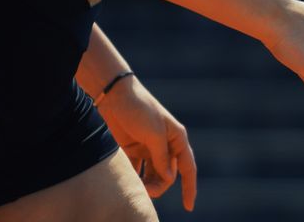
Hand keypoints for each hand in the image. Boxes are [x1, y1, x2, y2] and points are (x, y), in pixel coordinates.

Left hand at [97, 76, 198, 210]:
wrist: (114, 95)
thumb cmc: (139, 109)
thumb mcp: (154, 133)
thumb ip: (161, 158)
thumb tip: (169, 179)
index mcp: (176, 138)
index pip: (188, 167)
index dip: (189, 188)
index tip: (188, 207)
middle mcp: (165, 144)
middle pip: (168, 175)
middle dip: (159, 186)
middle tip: (145, 191)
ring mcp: (149, 148)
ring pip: (152, 175)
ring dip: (147, 184)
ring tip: (136, 188)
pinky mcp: (133, 150)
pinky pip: (138, 171)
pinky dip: (135, 178)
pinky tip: (128, 182)